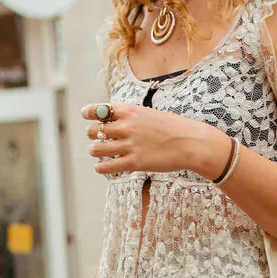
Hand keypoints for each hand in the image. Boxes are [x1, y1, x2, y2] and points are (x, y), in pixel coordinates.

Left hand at [83, 103, 229, 178]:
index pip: (98, 109)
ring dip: (94, 151)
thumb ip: (131, 117)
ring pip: (97, 149)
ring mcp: (129, 145)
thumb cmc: (172, 128)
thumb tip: (115, 122)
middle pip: (94, 130)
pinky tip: (101, 167)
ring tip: (98, 152)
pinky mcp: (134, 163)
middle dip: (92, 135)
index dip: (88, 113)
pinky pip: (107, 166)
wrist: (190, 143)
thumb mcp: (149, 115)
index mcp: (129, 111)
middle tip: (97, 139)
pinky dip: (100, 167)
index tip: (86, 116)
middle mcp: (126, 126)